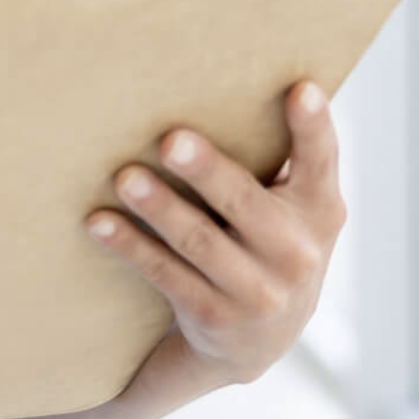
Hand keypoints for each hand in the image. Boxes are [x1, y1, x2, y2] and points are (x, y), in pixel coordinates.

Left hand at [84, 81, 345, 385]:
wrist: (257, 344)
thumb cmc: (265, 240)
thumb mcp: (290, 207)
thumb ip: (276, 159)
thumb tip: (223, 75)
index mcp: (320, 210)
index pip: (320, 161)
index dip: (313, 126)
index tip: (300, 88)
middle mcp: (297, 254)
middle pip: (245, 202)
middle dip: (208, 171)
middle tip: (171, 140)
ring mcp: (258, 293)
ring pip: (199, 241)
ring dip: (160, 208)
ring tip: (124, 178)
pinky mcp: (215, 318)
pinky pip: (165, 274)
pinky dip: (130, 246)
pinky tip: (98, 222)